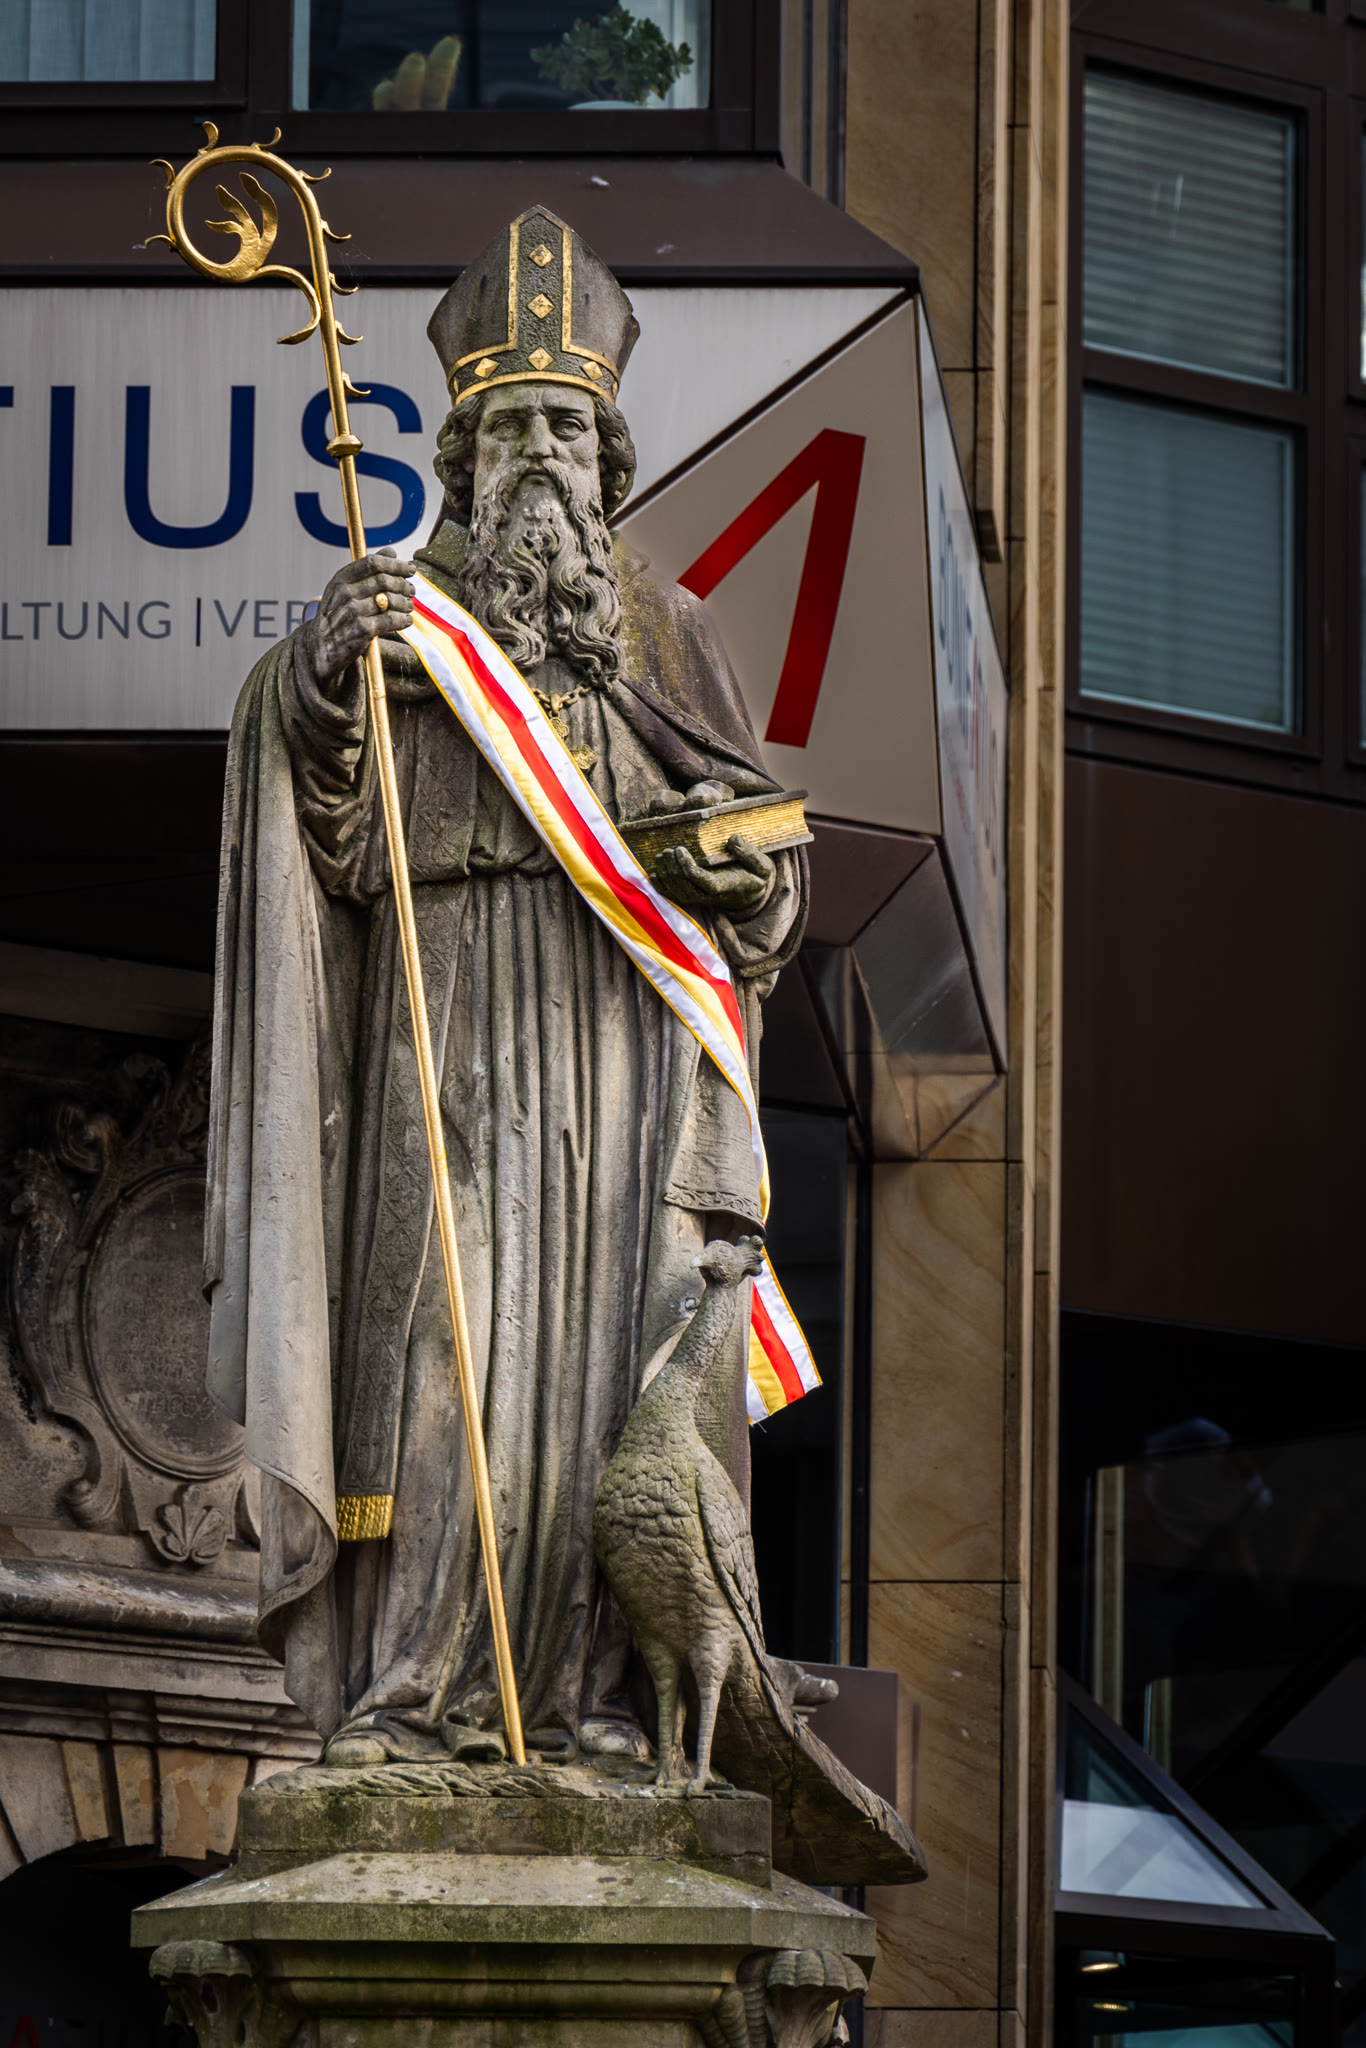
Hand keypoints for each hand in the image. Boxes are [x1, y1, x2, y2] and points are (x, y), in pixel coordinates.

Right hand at [298, 549, 415, 685]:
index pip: (373, 562)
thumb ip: (366, 570)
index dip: (396, 564)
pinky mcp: (362, 630)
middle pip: (384, 580)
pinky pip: (391, 620)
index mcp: (341, 579)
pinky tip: (406, 621)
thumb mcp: (344, 589)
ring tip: (409, 606)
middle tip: (412, 591)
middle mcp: (345, 593)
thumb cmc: (337, 616)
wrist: (321, 648)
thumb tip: (391, 551)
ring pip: (390, 600)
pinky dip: (403, 620)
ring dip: (405, 603)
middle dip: (403, 585)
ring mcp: (353, 611)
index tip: (410, 569)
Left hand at [654, 835, 774, 912]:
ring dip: (665, 874)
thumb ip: (750, 854)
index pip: (702, 881)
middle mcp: (709, 895)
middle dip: (672, 868)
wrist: (750, 893)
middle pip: (684, 886)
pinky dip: (661, 885)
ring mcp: (699, 898)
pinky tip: (654, 871)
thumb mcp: (763, 866)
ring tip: (661, 855)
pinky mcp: (692, 897)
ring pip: (676, 891)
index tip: (680, 849)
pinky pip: (672, 895)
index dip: (687, 867)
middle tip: (666, 850)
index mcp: (725, 886)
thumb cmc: (755, 875)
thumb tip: (733, 840)